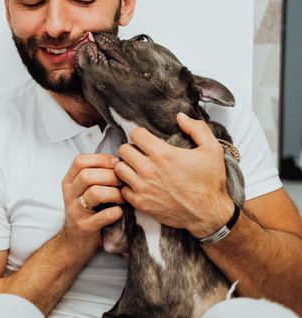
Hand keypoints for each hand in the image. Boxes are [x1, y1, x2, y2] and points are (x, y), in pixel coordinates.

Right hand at [60, 153, 124, 257]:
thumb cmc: (87, 210)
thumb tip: (120, 162)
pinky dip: (116, 212)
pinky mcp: (85, 227)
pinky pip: (103, 216)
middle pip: (87, 175)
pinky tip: (119, 212)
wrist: (75, 241)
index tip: (117, 164)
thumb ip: (96, 175)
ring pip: (94, 193)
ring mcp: (75, 211)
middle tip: (123, 182)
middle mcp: (69, 194)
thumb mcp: (84, 190)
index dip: (101, 159)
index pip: (80, 161)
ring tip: (123, 197)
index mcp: (69, 182)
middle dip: (110, 175)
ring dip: (114, 193)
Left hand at [114, 113, 233, 237]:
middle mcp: (149, 170)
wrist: (209, 214)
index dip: (141, 134)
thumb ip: (197, 128)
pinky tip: (139, 184)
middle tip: (140, 153)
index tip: (146, 140)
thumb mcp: (212, 149)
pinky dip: (128, 185)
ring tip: (137, 167)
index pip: (135, 134)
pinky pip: (122, 189)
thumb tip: (180, 116)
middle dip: (131, 148)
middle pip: (123, 150)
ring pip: (119, 168)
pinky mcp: (140, 203)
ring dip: (126, 166)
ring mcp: (142, 188)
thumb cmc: (211, 182)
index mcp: (163, 154)